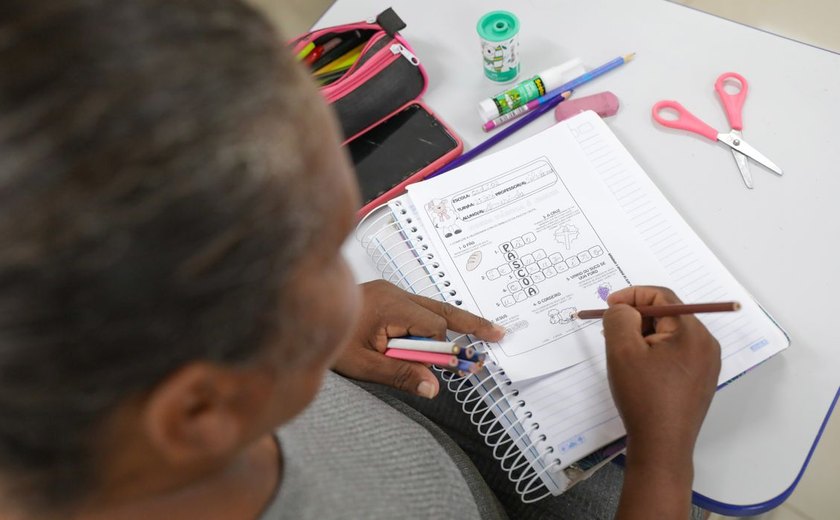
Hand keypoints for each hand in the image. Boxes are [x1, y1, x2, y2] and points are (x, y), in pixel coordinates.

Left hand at [333, 280, 504, 398]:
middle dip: (470, 323)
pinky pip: (418, 309)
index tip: (460, 367)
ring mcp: (390, 292)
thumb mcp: (362, 365)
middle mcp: (393, 293)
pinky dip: (435, 321)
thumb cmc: (328, 341)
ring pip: (432, 307)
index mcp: (389, 305)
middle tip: (498, 334)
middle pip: (441, 309)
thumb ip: (400, 374)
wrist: (299, 314)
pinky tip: (449, 330)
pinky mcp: (386, 297)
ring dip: (454, 322)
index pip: (431, 327)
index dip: (444, 349)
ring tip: (486, 332)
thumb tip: (434, 387)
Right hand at [603, 286, 719, 518]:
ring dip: (644, 336)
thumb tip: (624, 309)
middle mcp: (706, 344)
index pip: (662, 296)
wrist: (662, 446)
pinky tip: (638, 370)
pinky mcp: (700, 380)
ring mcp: (706, 364)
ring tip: (623, 354)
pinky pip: (676, 353)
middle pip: (667, 314)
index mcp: (692, 332)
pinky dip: (654, 352)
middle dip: (636, 318)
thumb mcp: (622, 350)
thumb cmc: (643, 397)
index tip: (608, 307)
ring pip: (670, 335)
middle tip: (611, 332)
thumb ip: (619, 318)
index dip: (632, 295)